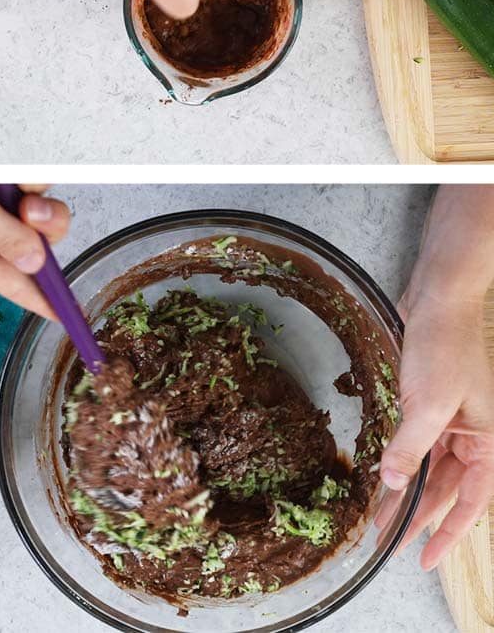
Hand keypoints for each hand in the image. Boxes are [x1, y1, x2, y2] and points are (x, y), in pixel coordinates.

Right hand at [0, 185, 70, 319]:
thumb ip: (0, 235)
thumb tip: (33, 262)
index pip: (12, 281)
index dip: (38, 300)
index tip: (63, 314)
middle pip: (40, 245)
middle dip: (44, 230)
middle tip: (30, 210)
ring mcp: (8, 202)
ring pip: (47, 214)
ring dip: (38, 199)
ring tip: (17, 185)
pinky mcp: (19, 178)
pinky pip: (43, 183)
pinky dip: (33, 176)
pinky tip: (13, 169)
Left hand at [376, 290, 493, 569]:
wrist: (438, 301)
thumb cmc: (444, 347)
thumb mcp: (428, 403)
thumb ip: (411, 446)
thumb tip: (395, 484)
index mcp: (490, 442)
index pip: (472, 504)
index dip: (447, 533)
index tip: (424, 560)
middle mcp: (475, 437)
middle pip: (447, 490)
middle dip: (417, 516)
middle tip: (387, 540)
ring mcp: (453, 423)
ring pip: (430, 470)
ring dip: (406, 492)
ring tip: (378, 517)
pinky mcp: (431, 408)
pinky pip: (418, 445)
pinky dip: (402, 463)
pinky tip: (383, 479)